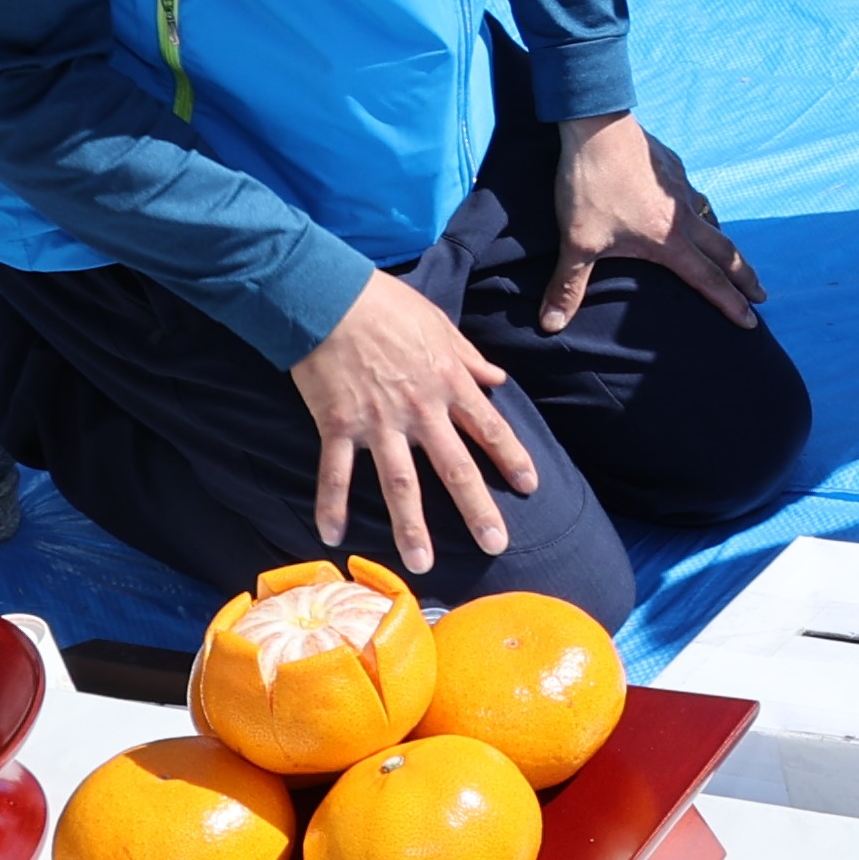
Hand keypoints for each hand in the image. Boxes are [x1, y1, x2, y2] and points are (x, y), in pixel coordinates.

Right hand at [290, 269, 536, 574]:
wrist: (329, 295)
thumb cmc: (387, 306)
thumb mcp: (441, 326)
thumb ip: (470, 359)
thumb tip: (498, 378)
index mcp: (449, 384)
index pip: (490, 429)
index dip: (512, 459)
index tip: (530, 488)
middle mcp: (420, 410)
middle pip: (454, 468)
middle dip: (477, 509)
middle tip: (496, 544)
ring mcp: (377, 422)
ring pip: (399, 483)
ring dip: (411, 526)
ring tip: (422, 564)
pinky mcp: (336, 424)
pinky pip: (334, 472)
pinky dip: (331, 505)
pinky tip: (333, 537)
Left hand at [546, 112, 764, 332]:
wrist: (597, 127)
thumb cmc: (591, 188)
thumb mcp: (577, 242)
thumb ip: (568, 286)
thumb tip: (551, 326)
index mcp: (669, 241)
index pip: (708, 280)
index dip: (731, 304)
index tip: (751, 322)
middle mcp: (685, 217)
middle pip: (726, 252)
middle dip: (746, 277)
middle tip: (761, 293)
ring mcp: (681, 189)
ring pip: (712, 220)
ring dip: (724, 242)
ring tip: (726, 254)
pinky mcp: (672, 166)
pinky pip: (692, 195)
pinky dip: (698, 210)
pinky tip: (686, 208)